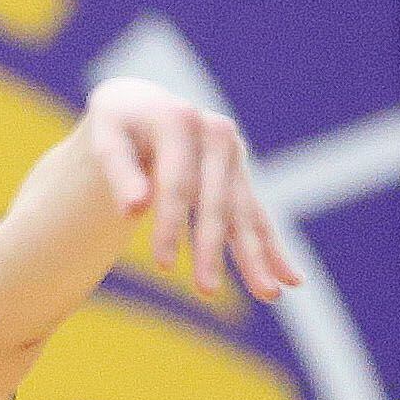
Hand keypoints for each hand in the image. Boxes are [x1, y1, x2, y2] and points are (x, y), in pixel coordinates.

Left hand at [77, 77, 303, 303]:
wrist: (145, 104)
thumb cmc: (119, 123)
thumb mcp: (106, 134)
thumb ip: (119, 169)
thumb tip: (135, 209)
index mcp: (182, 120)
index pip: (178, 182)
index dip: (170, 225)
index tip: (163, 266)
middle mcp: (216, 135)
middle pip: (215, 203)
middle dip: (212, 250)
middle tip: (207, 292)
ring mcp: (233, 157)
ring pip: (243, 215)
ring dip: (256, 258)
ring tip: (268, 295)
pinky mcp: (239, 177)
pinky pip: (257, 218)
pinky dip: (273, 250)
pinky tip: (292, 280)